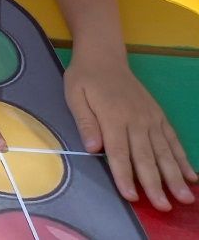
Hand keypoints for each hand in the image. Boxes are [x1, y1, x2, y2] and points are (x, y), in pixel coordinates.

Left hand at [65, 50, 196, 209]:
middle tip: (164, 207)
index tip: (131, 197)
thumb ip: (85, 121)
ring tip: (186, 197)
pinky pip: (173, 140)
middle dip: (155, 184)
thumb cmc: (85, 78)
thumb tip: (92, 148)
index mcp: (112, 117)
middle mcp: (136, 120)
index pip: (118, 152)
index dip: (125, 175)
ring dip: (175, 176)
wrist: (104, 56)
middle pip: (146, 157)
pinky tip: (191, 176)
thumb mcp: (75, 95)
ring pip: (164, 152)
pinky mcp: (159, 116)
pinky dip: (183, 159)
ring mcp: (151, 118)